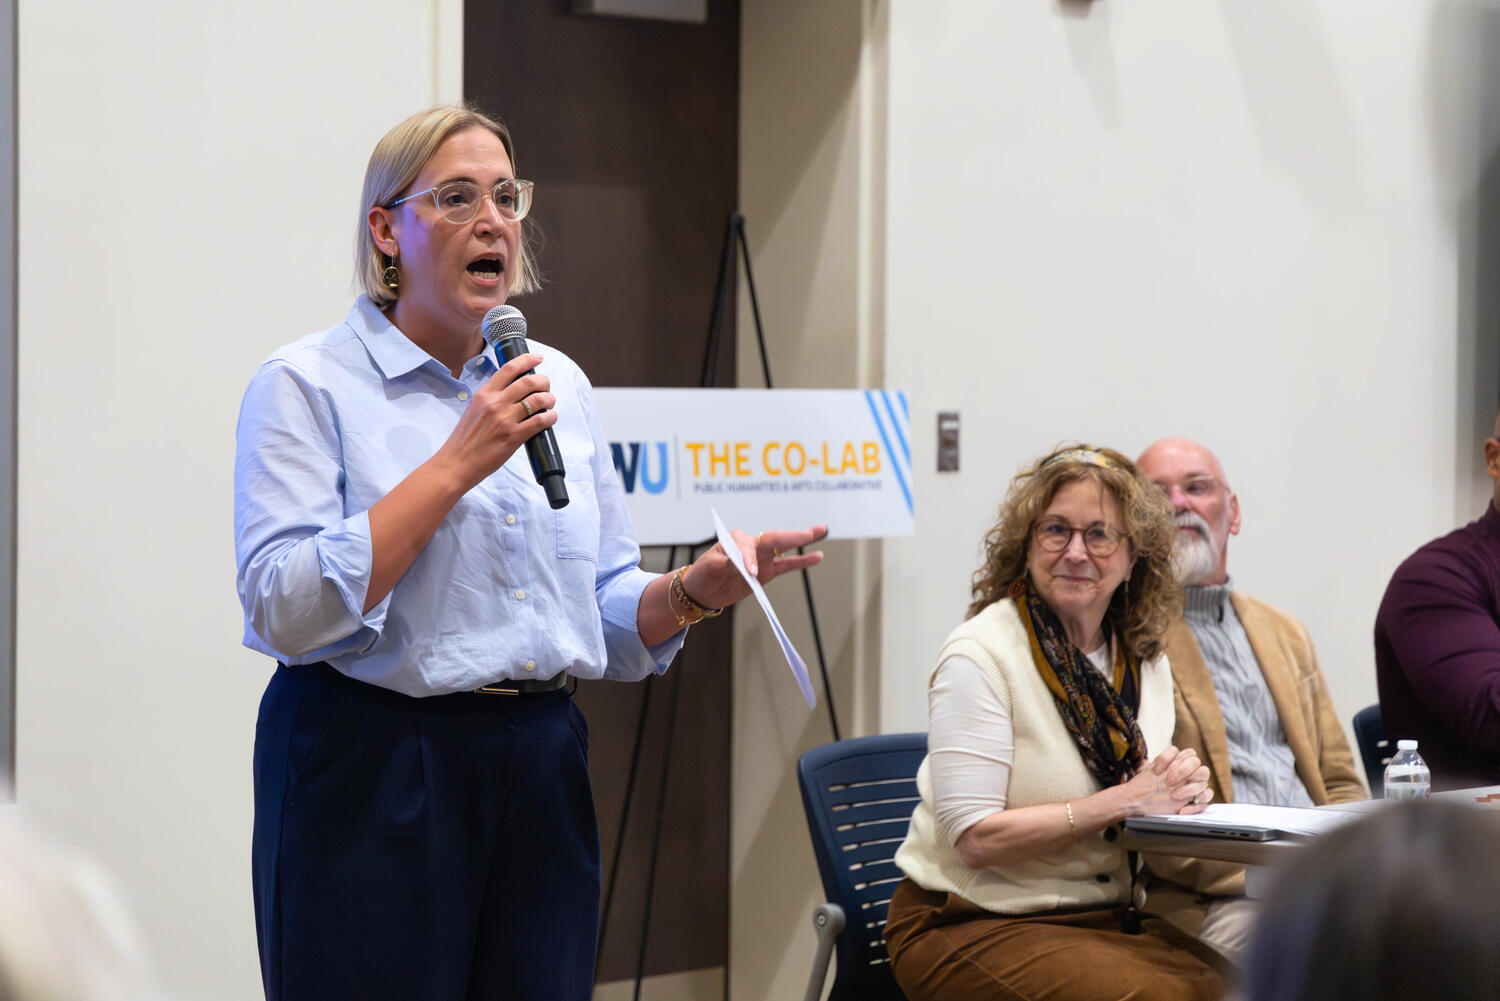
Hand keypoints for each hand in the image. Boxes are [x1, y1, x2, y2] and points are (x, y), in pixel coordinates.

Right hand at [433, 353, 555, 491]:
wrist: (457, 463)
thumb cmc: (464, 440)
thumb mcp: (474, 409)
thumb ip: (491, 398)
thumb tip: (512, 390)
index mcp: (484, 394)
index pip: (509, 368)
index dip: (527, 360)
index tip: (537, 358)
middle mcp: (495, 403)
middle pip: (529, 381)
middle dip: (543, 381)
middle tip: (546, 386)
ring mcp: (505, 419)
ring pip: (538, 399)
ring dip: (549, 399)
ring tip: (549, 403)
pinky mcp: (514, 437)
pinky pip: (540, 421)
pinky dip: (550, 417)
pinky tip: (550, 418)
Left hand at [679, 524, 828, 610]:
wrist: (702, 590)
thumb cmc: (703, 574)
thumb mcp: (710, 567)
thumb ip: (728, 563)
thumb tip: (744, 565)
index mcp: (735, 540)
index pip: (748, 546)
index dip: (750, 559)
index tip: (750, 573)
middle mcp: (751, 545)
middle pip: (774, 538)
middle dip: (792, 536)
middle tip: (810, 532)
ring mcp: (761, 558)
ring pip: (785, 547)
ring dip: (802, 539)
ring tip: (821, 530)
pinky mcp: (767, 572)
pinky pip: (787, 565)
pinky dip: (801, 562)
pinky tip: (816, 557)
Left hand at [1122, 746, 1213, 815]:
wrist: (1141, 802)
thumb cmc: (1146, 785)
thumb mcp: (1148, 772)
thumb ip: (1154, 763)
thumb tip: (1147, 762)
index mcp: (1181, 764)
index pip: (1190, 754)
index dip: (1178, 760)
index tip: (1162, 770)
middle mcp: (1190, 775)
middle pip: (1200, 766)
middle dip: (1184, 772)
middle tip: (1169, 782)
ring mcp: (1194, 789)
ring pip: (1205, 783)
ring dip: (1191, 789)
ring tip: (1175, 795)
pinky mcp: (1195, 803)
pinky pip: (1205, 804)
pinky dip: (1195, 807)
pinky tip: (1182, 809)